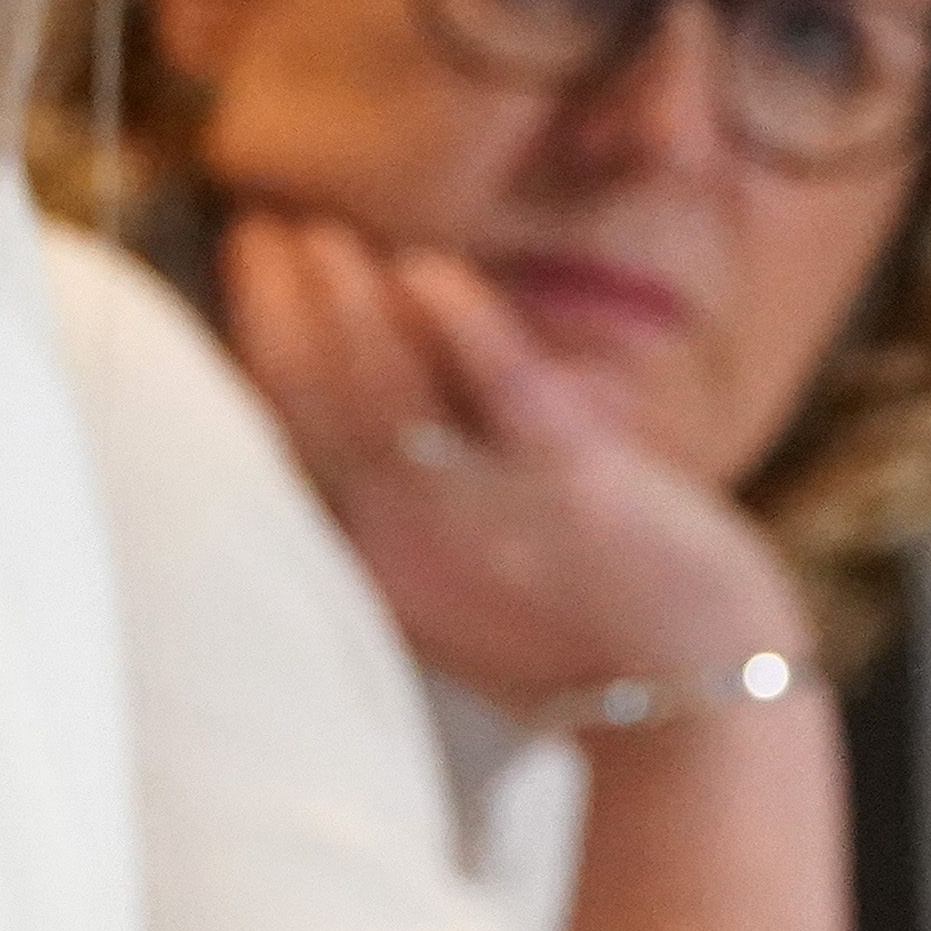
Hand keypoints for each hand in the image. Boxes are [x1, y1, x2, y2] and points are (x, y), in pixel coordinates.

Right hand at [222, 212, 796, 712]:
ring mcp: (485, 513)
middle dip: (273, 308)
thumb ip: (395, 510)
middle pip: (310, 405)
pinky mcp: (572, 482)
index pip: (282, 446)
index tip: (239, 287)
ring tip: (321, 236)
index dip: (250, 355)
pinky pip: (498, 384)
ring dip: (343, 300)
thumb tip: (356, 388)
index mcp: (372, 571)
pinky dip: (455, 320)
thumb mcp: (448, 590)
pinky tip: (423, 269)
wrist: (692, 699)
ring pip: (383, 388)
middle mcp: (408, 545)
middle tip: (258, 230)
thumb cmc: (572, 632)